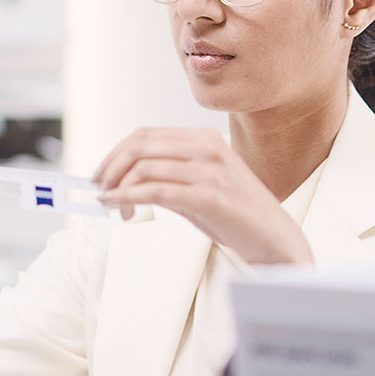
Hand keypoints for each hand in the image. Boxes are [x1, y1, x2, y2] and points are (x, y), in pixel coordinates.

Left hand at [93, 127, 312, 265]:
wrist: (276, 240)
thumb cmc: (237, 216)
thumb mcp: (200, 187)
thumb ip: (168, 178)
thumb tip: (123, 181)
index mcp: (204, 139)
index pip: (146, 135)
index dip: (115, 153)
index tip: (100, 173)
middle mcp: (206, 147)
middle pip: (140, 146)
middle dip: (110, 166)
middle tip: (97, 188)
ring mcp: (209, 170)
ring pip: (144, 167)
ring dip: (117, 187)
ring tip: (112, 206)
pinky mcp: (210, 196)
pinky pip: (156, 191)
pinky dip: (128, 197)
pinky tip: (118, 207)